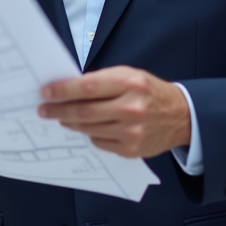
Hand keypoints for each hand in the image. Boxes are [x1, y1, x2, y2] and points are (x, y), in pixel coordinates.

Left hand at [38, 66, 190, 158]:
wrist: (181, 116)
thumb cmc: (149, 92)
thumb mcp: (130, 76)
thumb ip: (103, 80)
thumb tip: (70, 88)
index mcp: (130, 83)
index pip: (88, 86)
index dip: (64, 90)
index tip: (46, 92)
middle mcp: (131, 108)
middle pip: (85, 111)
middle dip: (60, 110)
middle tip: (44, 110)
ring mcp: (131, 132)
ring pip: (89, 129)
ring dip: (71, 123)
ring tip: (62, 118)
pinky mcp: (131, 150)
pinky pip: (99, 142)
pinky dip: (90, 134)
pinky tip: (87, 127)